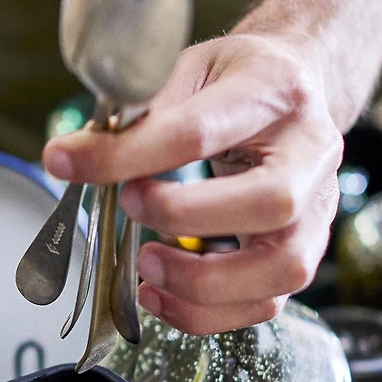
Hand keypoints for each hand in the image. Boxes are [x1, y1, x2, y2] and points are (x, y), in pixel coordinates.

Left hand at [42, 31, 342, 334]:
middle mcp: (310, 154)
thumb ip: (140, 113)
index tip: (65, 162)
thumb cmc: (237, 80)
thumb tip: (74, 157)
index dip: (126, 154)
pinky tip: (160, 294)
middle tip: (128, 206)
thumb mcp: (189, 70)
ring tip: (145, 266)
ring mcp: (316, 210)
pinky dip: (206, 312)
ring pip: (281, 268)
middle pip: (270, 203)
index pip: (199, 131)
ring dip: (201, 283)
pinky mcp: (302, 251)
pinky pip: (264, 302)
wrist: (295, 88)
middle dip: (185, 217)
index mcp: (274, 92)